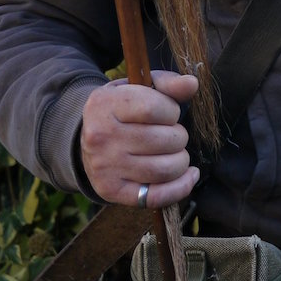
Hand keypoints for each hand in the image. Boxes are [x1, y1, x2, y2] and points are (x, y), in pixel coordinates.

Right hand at [80, 70, 199, 208]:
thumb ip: (167, 83)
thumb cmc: (122, 109)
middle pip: (163, 140)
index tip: (169, 113)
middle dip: (179, 136)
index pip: (154, 108)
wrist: (88, 138)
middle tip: (172, 134)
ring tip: (175, 152)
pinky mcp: (110, 190)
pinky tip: (189, 175)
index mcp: (105, 104)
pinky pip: (155, 197)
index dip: (172, 111)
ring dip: (181, 160)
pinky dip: (180, 187)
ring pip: (164, 169)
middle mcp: (100, 137)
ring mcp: (104, 166)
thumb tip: (192, 84)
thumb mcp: (139, 87)